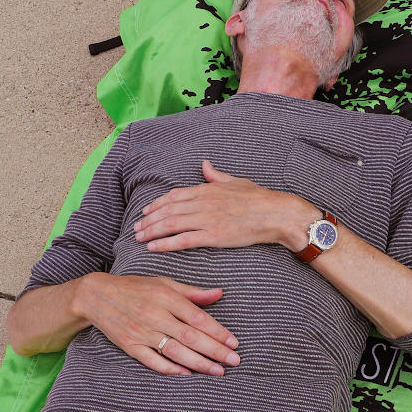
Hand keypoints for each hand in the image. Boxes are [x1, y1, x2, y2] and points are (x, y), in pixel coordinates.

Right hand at [78, 272, 239, 375]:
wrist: (96, 296)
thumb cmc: (136, 288)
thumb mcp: (164, 283)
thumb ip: (192, 292)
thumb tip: (219, 293)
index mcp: (165, 297)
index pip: (197, 318)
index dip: (217, 332)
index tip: (234, 342)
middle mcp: (154, 315)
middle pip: (190, 337)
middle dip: (215, 351)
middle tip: (234, 361)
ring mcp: (141, 332)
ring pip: (175, 351)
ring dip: (199, 363)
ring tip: (218, 371)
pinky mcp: (130, 345)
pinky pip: (152, 361)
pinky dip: (170, 369)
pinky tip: (187, 374)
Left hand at [133, 160, 314, 252]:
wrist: (275, 213)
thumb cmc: (259, 198)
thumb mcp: (235, 181)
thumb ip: (216, 175)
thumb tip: (205, 164)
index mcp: (207, 189)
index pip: (175, 196)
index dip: (157, 204)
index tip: (146, 211)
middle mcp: (203, 202)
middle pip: (168, 210)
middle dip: (149, 219)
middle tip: (136, 228)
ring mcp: (207, 219)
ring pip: (171, 224)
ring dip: (152, 231)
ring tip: (139, 238)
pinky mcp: (213, 235)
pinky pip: (183, 240)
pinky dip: (166, 243)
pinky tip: (153, 247)